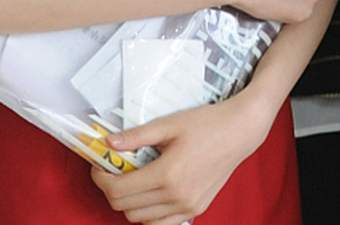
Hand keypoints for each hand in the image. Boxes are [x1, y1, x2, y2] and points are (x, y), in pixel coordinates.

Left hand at [97, 92, 270, 224]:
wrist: (240, 131)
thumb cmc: (208, 124)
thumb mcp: (169, 124)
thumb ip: (136, 137)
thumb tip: (109, 143)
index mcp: (167, 174)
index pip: (119, 190)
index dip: (101, 179)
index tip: (99, 166)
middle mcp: (176, 196)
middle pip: (125, 207)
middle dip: (112, 189)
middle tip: (113, 171)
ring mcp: (187, 206)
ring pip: (140, 218)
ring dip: (129, 203)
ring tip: (133, 181)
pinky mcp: (195, 209)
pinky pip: (160, 223)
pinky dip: (148, 213)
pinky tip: (150, 194)